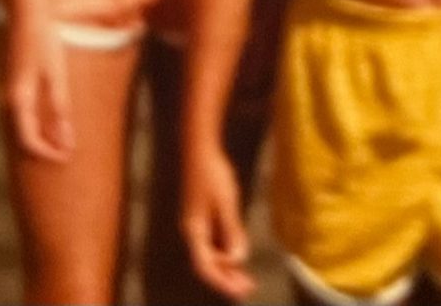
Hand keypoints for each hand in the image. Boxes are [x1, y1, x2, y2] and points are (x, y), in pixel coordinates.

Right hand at [1, 15, 73, 161]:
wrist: (25, 13)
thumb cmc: (43, 41)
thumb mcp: (56, 75)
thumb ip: (60, 109)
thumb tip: (65, 141)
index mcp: (19, 100)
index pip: (29, 140)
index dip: (47, 153)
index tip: (66, 158)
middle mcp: (9, 100)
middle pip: (25, 134)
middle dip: (46, 147)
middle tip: (68, 152)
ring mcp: (10, 91)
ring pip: (25, 123)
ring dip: (43, 133)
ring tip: (64, 138)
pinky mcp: (15, 82)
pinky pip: (25, 110)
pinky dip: (39, 119)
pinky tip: (52, 117)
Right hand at [182, 144, 254, 301]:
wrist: (199, 148)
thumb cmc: (212, 173)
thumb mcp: (225, 201)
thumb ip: (232, 230)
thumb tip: (238, 259)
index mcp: (194, 231)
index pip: (205, 266)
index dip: (222, 281)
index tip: (240, 291)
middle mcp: (192, 232)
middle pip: (207, 263)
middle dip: (226, 278)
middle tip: (247, 289)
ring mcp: (196, 224)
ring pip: (210, 253)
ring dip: (227, 266)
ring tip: (245, 277)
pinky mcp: (202, 215)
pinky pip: (212, 242)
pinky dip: (225, 251)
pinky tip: (238, 253)